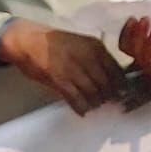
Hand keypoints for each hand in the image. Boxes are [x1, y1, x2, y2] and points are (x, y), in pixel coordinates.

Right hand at [0, 19, 124, 114]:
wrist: (28, 40)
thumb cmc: (55, 44)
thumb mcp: (82, 45)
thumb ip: (96, 59)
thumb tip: (111, 78)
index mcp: (95, 46)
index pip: (116, 69)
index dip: (120, 85)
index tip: (122, 93)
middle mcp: (87, 56)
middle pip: (106, 83)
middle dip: (109, 96)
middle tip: (109, 103)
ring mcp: (72, 68)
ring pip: (92, 92)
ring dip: (95, 103)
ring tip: (95, 107)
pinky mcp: (58, 79)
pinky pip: (74, 97)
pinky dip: (80, 106)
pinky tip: (82, 111)